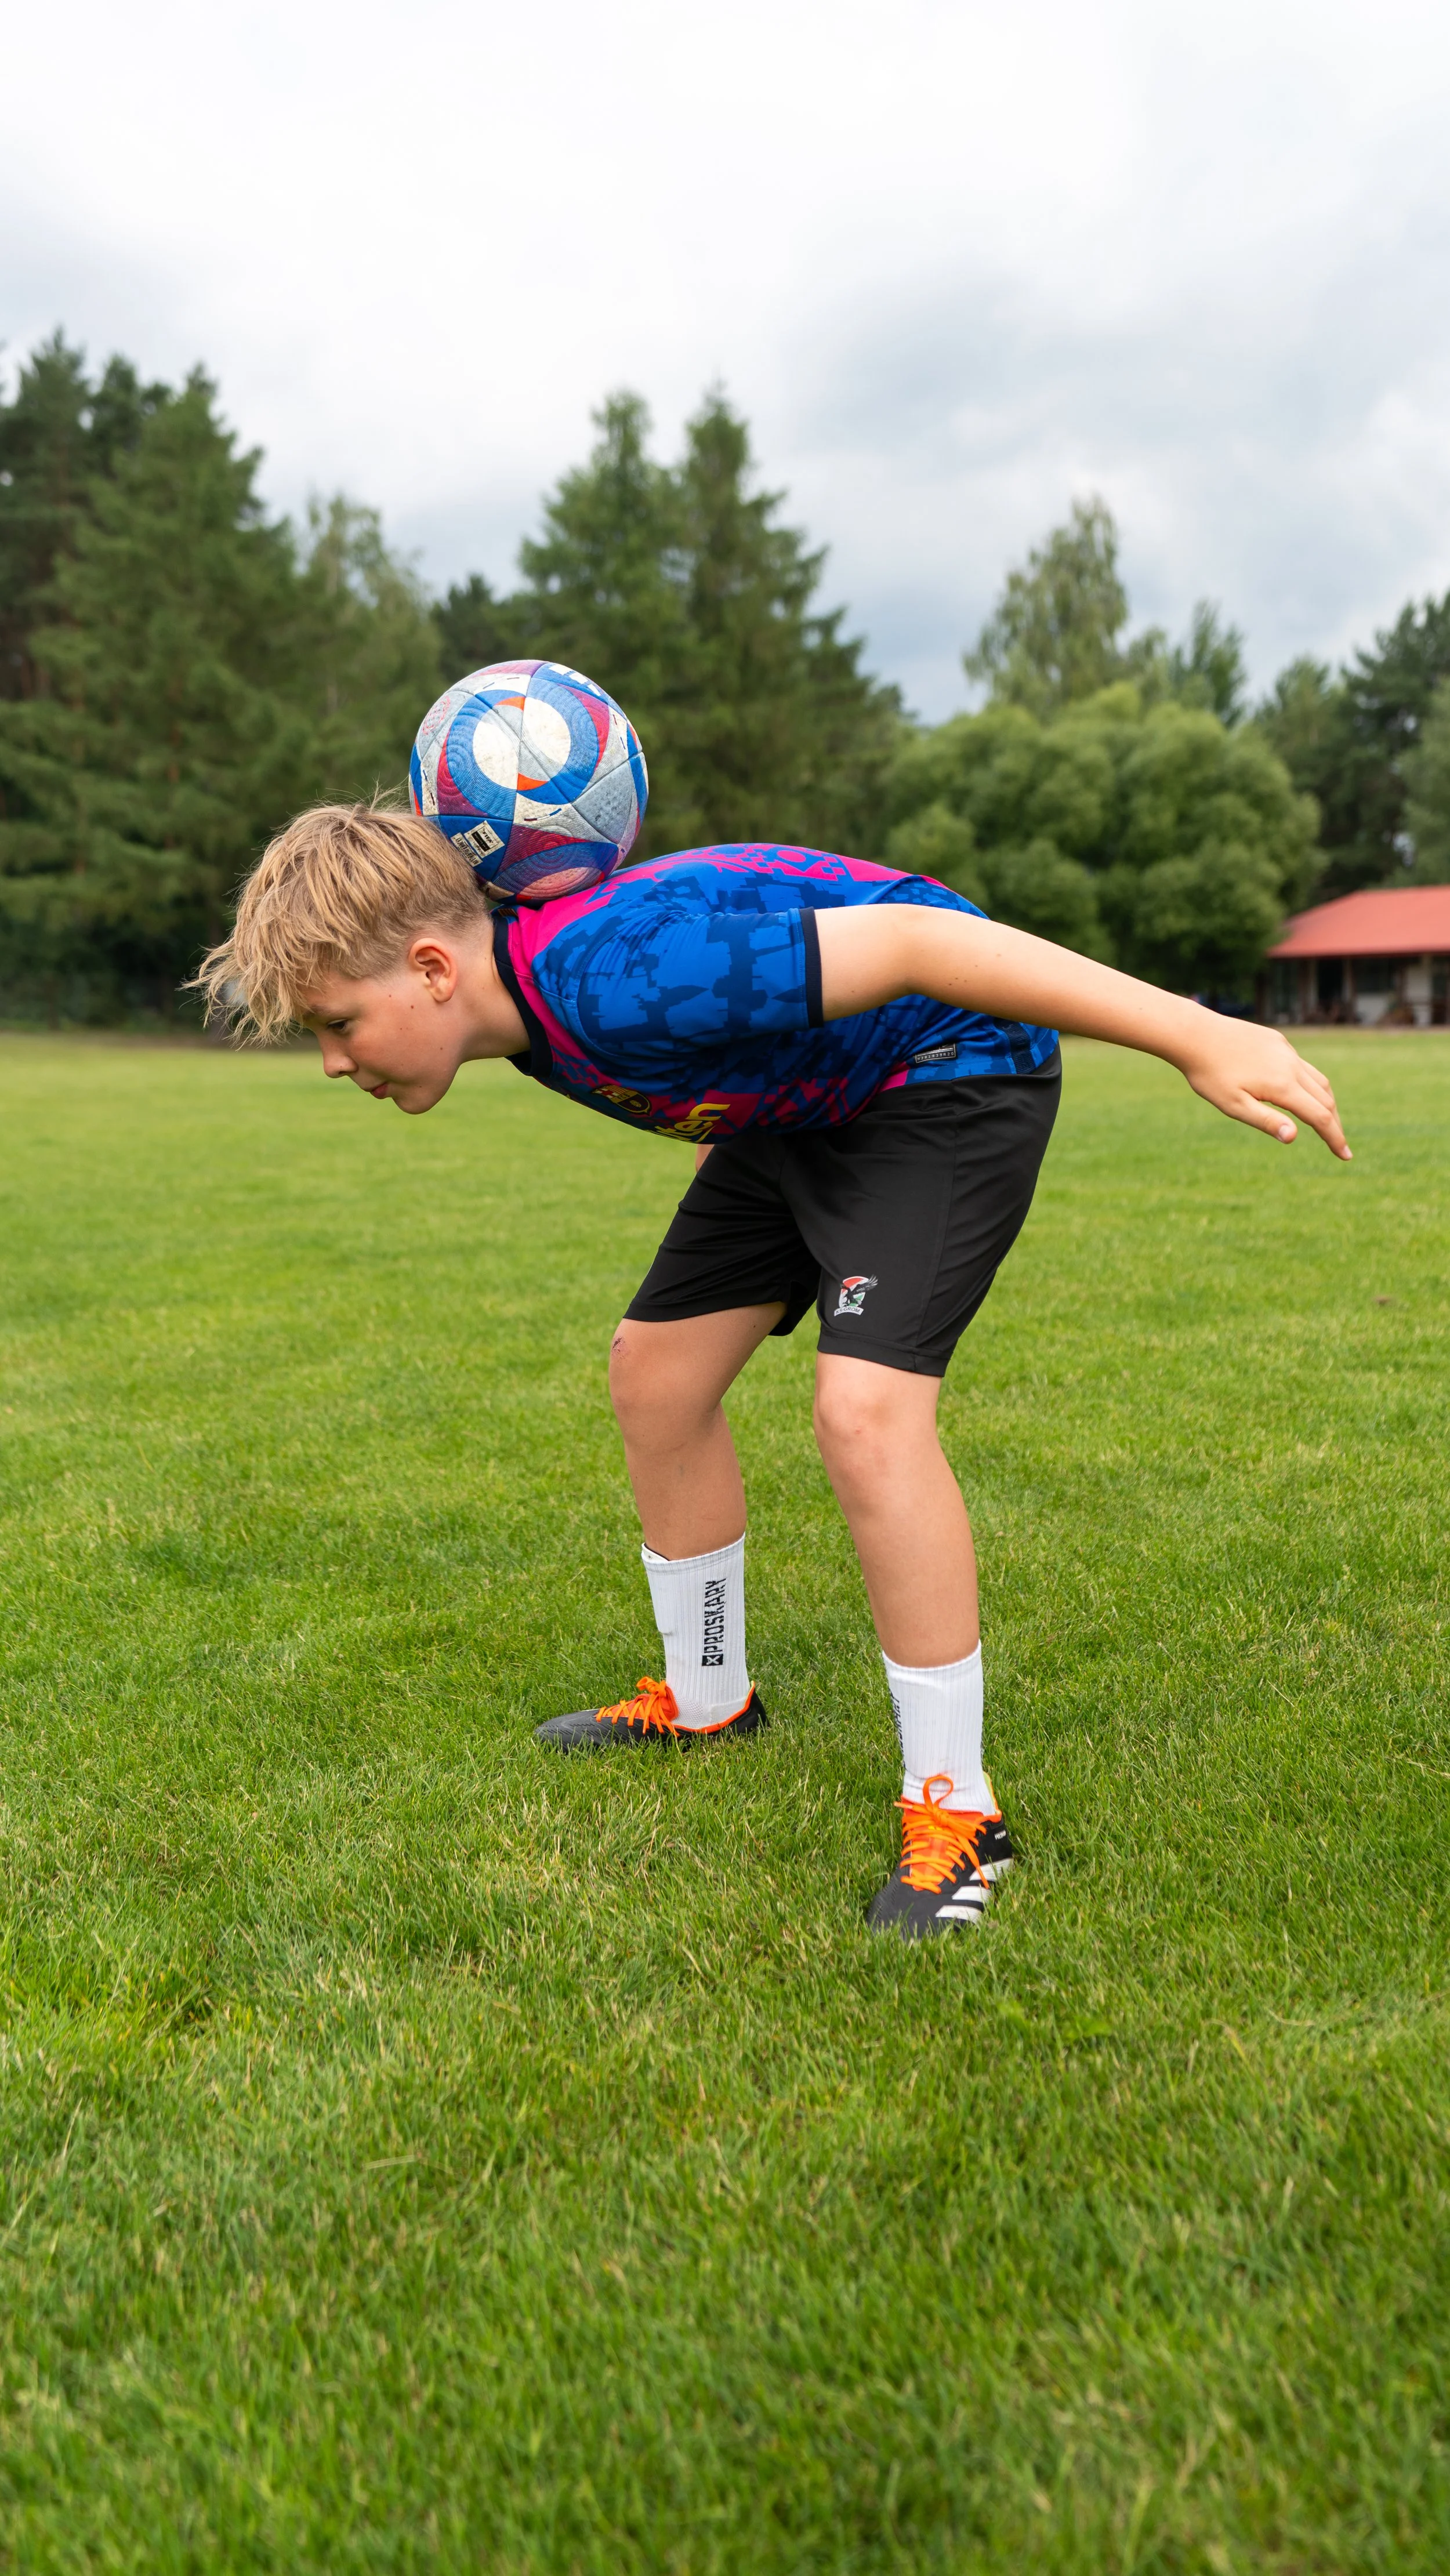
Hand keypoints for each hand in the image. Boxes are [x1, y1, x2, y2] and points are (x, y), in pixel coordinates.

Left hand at [1176, 1022, 1350, 1158]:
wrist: (1195, 1035)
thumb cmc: (1210, 1075)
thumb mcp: (1233, 1105)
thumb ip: (1265, 1120)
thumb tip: (1293, 1137)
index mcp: (1282, 1085)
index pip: (1320, 1116)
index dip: (1335, 1138)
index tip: (1345, 1156)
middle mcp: (1290, 1065)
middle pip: (1325, 1099)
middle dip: (1334, 1124)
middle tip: (1338, 1145)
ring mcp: (1286, 1051)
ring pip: (1317, 1080)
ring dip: (1326, 1103)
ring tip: (1325, 1122)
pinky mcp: (1278, 1041)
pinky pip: (1301, 1065)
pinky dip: (1309, 1084)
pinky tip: (1300, 1093)